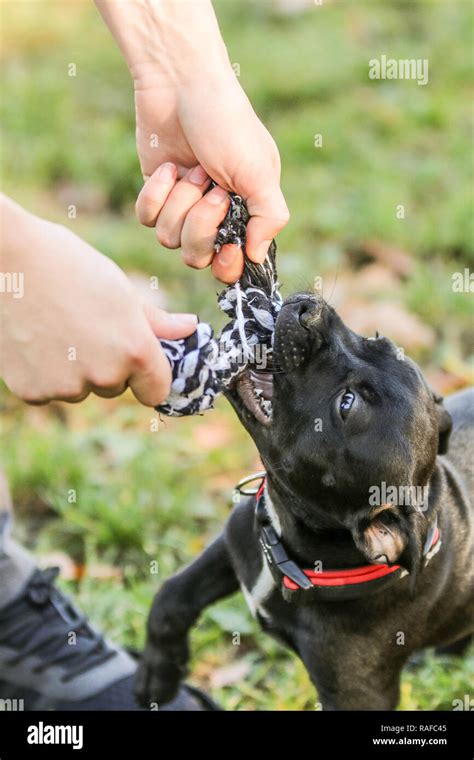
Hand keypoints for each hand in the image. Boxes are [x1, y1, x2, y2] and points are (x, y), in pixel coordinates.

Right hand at [0, 197, 196, 405]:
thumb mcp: (121, 290)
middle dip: (107, 365)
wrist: (8, 258)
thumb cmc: (70, 265)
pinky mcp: (32, 392)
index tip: (138, 363)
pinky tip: (34, 339)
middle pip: (115, 387)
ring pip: (80, 389)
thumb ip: (157, 321)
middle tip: (85, 326)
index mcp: (135, 351)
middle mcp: (104, 376)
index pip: (157, 390)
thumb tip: (190, 328)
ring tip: (56, 327)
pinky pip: (48, 390)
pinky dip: (43, 373)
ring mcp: (66, 387)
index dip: (149, 377)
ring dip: (74, 370)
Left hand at [96, 0, 288, 283]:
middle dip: (201, 225)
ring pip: (169, 239)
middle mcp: (215, 216)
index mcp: (246, 213)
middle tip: (212, 190)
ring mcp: (183, 206)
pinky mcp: (156, 194)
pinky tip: (169, 167)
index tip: (228, 248)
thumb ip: (269, 217)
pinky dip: (156, 193)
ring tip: (193, 169)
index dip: (228, 265)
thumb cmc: (227, 124)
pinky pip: (147, 218)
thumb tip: (256, 257)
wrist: (181, 84)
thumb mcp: (259, 171)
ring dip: (181, 202)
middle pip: (198, 257)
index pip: (234, 264)